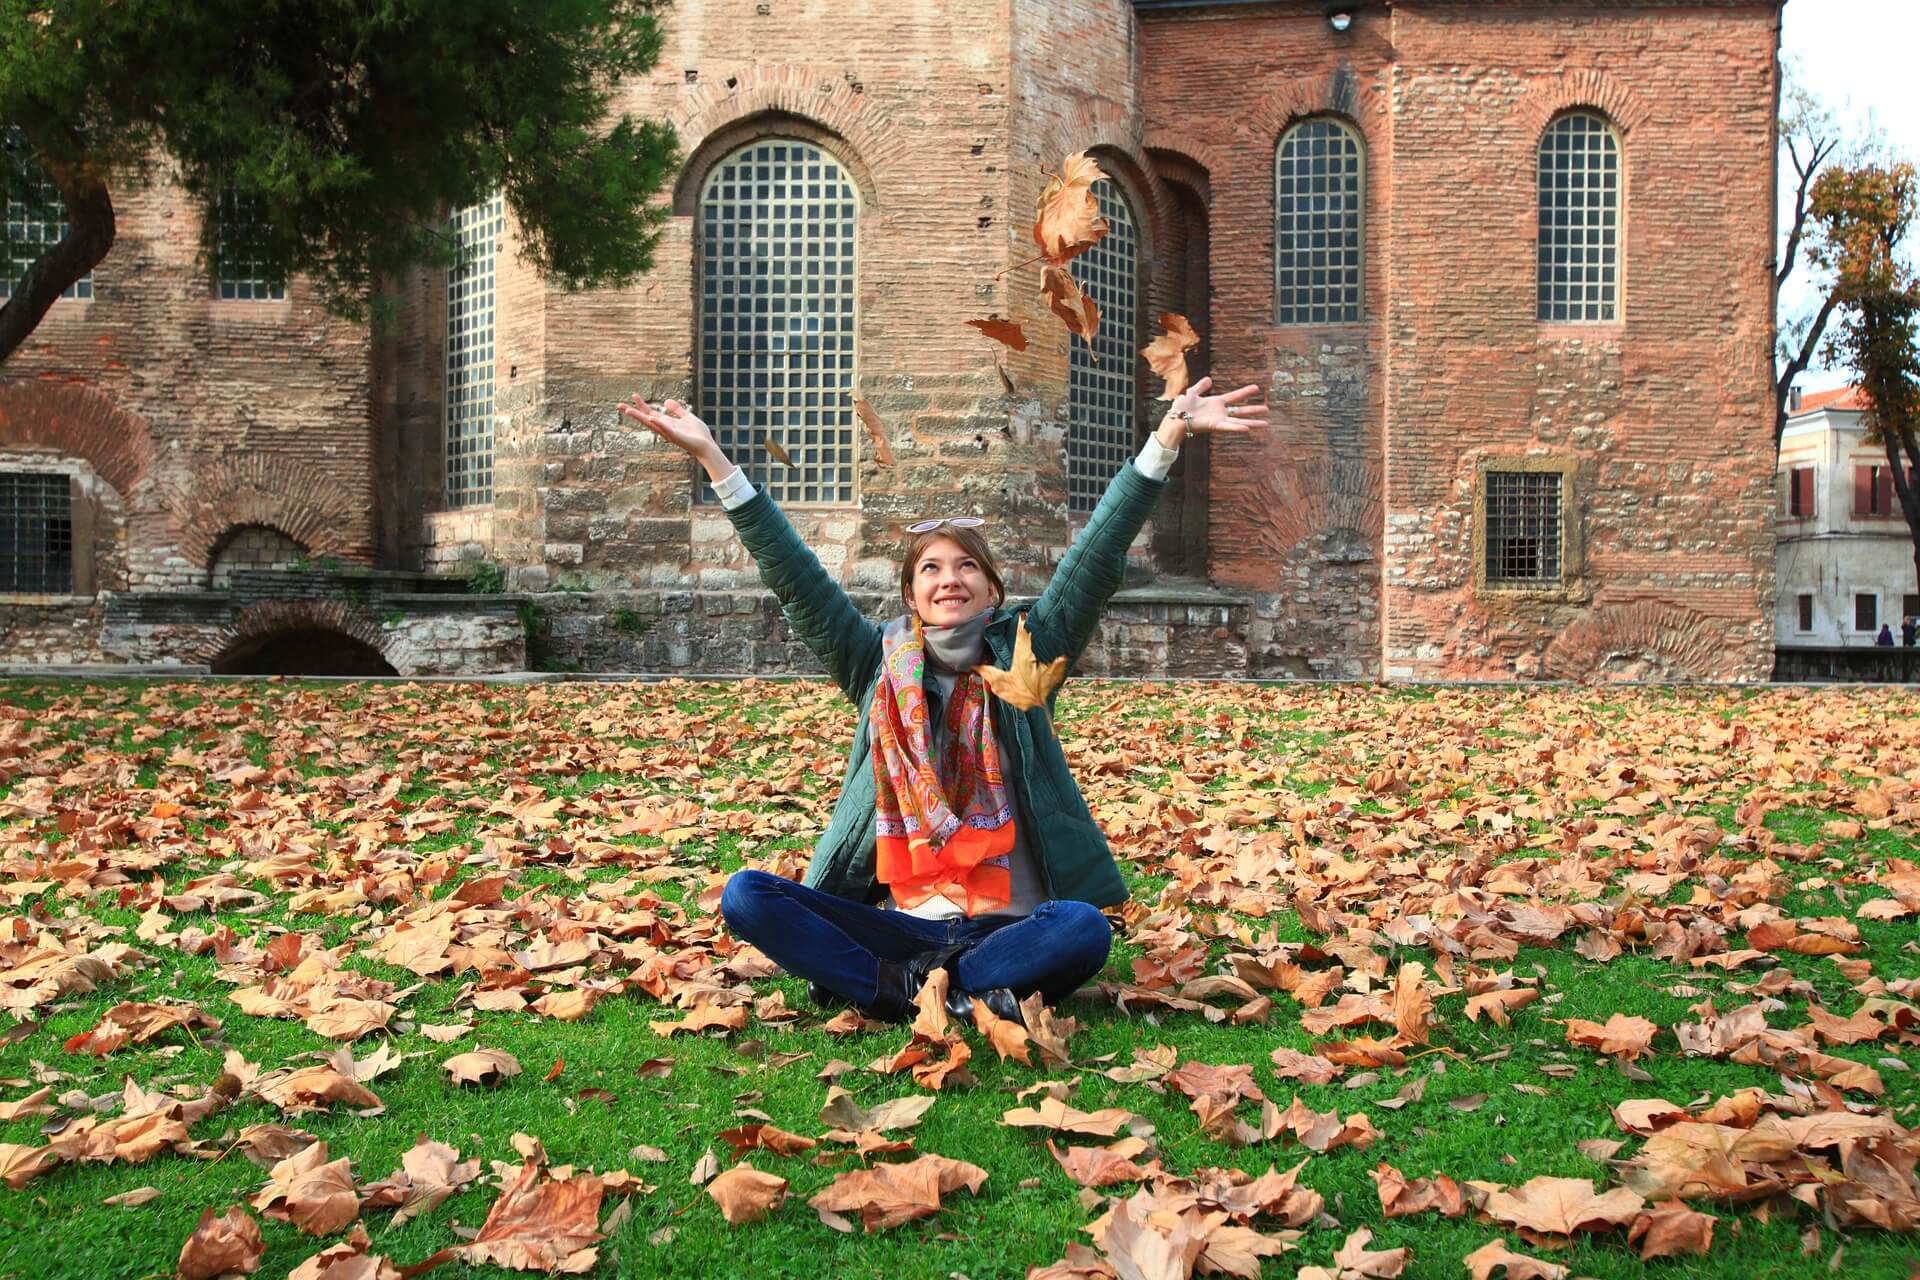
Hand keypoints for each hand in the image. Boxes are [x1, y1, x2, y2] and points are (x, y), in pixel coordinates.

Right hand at [617, 394, 732, 479]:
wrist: (706, 445)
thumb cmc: (698, 433)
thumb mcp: (686, 416)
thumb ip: (677, 409)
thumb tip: (666, 401)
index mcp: (666, 423)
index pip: (650, 412)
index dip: (642, 404)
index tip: (633, 395)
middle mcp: (664, 428)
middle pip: (645, 419)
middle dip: (633, 412)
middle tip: (619, 405)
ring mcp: (668, 433)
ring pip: (651, 424)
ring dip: (639, 417)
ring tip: (628, 410)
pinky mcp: (676, 437)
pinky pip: (666, 429)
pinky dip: (659, 424)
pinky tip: (652, 418)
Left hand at [1155, 376, 1268, 449]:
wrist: (1175, 418)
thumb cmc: (1182, 407)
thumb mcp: (1192, 392)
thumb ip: (1201, 386)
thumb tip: (1209, 379)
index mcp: (1216, 403)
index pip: (1234, 396)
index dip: (1245, 392)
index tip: (1256, 387)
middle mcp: (1220, 412)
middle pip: (1241, 410)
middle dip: (1254, 410)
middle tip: (1267, 409)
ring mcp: (1219, 420)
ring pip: (1239, 421)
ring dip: (1252, 422)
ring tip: (1265, 424)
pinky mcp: (1215, 426)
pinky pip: (1228, 427)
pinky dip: (1237, 428)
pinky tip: (1248, 428)